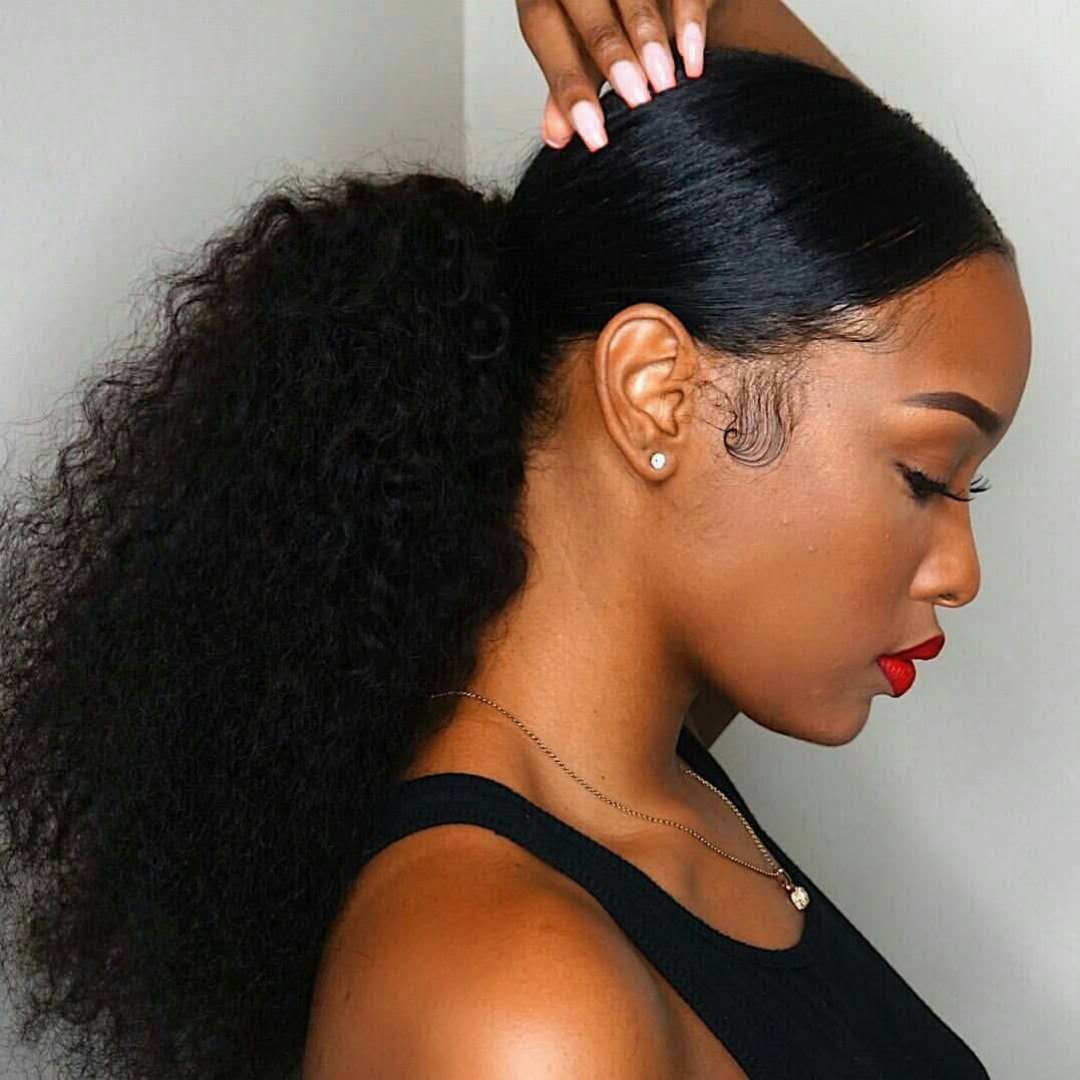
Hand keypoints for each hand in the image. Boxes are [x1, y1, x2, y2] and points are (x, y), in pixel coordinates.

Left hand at [516, 1, 723, 151]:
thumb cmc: (605, 22)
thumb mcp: (579, 49)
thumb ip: (572, 83)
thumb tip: (555, 136)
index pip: (544, 29)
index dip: (569, 85)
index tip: (595, 135)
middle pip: (587, 4)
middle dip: (613, 54)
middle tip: (637, 101)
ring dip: (648, 38)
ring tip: (664, 84)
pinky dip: (687, 20)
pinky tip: (692, 58)